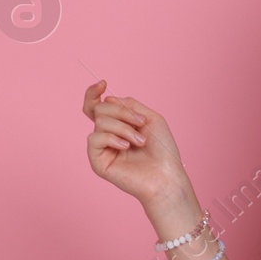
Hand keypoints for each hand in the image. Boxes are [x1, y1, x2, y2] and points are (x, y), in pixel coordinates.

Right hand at [82, 79, 186, 204]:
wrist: (166, 176)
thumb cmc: (162, 150)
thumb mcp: (150, 118)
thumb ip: (129, 104)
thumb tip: (106, 99)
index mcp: (118, 124)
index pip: (96, 105)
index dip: (94, 93)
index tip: (103, 83)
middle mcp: (107, 135)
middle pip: (100, 109)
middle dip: (122, 112)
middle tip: (142, 123)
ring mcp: (101, 148)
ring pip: (100, 122)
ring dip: (124, 128)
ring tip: (140, 142)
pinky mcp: (97, 161)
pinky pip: (94, 138)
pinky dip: (112, 138)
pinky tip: (126, 147)